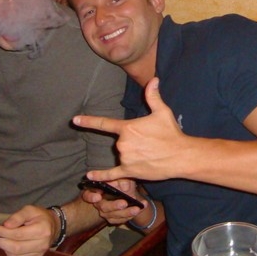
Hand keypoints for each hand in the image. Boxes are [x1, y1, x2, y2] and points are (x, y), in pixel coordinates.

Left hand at [0, 206, 57, 255]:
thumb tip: (6, 225)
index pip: (18, 234)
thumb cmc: (39, 216)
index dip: (3, 232)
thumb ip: (18, 216)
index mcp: (42, 230)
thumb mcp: (30, 210)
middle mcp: (42, 245)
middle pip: (15, 248)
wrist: (53, 227)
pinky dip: (9, 254)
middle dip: (2, 241)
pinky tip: (10, 245)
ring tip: (4, 239)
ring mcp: (38, 255)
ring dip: (5, 248)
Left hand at [73, 78, 192, 181]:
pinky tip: (90, 175)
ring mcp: (125, 158)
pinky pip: (112, 174)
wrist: (181, 155)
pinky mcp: (129, 171)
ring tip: (150, 153)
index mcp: (128, 128)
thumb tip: (153, 80)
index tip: (75, 120)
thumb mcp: (162, 112)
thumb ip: (153, 96)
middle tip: (150, 142)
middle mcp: (123, 143)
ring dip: (131, 154)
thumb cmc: (171, 133)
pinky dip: (101, 175)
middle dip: (131, 141)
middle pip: (120, 141)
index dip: (88, 121)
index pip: (104, 123)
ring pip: (121, 155)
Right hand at [81, 178, 143, 225]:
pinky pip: (120, 220)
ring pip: (113, 216)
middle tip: (124, 203)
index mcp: (96, 191)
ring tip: (137, 208)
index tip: (98, 196)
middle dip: (114, 206)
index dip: (91, 197)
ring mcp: (106, 212)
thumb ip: (122, 180)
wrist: (127, 191)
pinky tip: (140, 209)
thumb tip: (124, 187)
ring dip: (126, 213)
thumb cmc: (121, 182)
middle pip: (103, 207)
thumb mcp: (122, 177)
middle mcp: (99, 203)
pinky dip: (131, 216)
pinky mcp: (113, 219)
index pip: (87, 195)